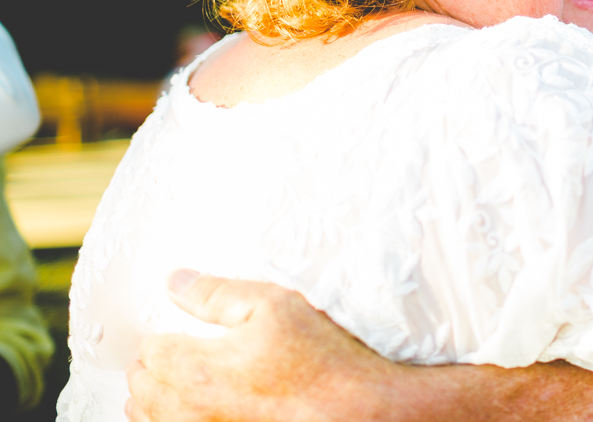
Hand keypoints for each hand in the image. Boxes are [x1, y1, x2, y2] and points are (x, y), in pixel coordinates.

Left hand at [126, 271, 396, 421]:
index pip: (149, 351)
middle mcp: (189, 413)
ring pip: (149, 420)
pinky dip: (172, 420)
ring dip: (154, 401)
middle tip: (165, 354)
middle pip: (141, 389)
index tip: (174, 331)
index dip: (161, 335)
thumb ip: (216, 294)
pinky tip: (193, 410)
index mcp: (195, 371)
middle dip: (151, 368)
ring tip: (171, 385)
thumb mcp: (274, 305)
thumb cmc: (320, 361)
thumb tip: (175, 282)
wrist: (354, 411)